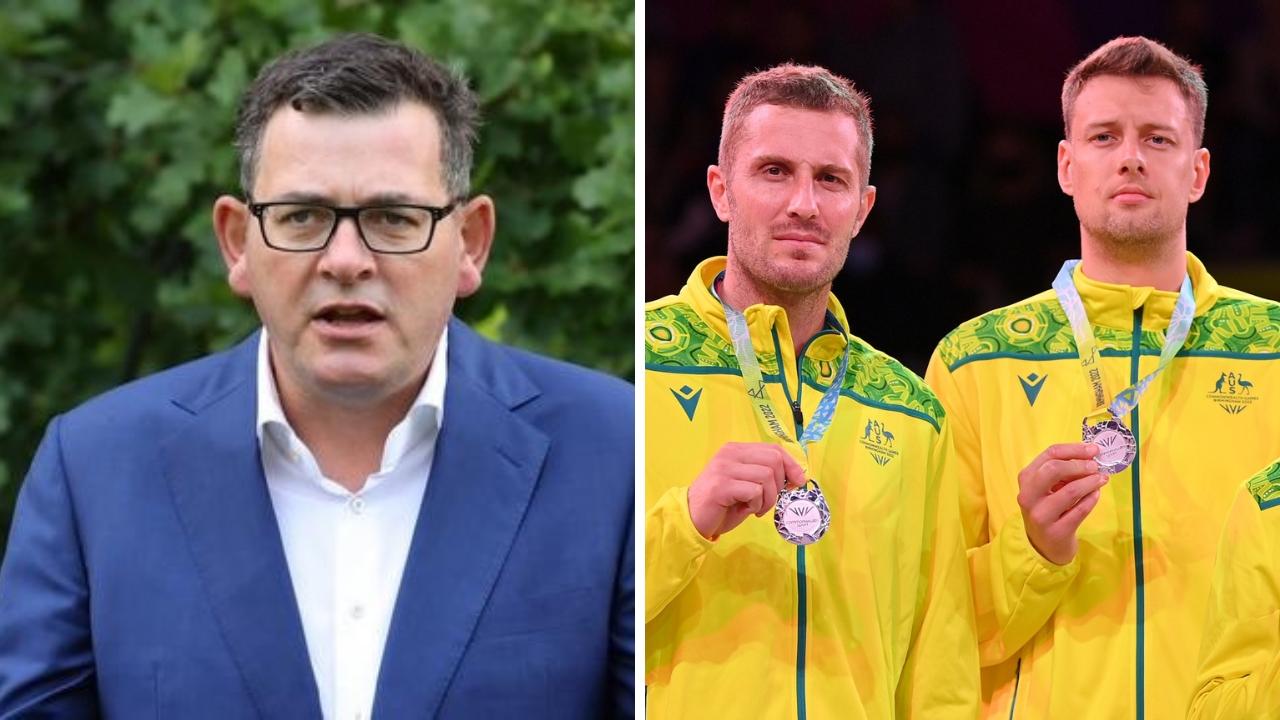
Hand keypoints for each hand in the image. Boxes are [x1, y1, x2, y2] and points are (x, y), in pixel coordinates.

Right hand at [687, 443, 806, 539]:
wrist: (692, 518)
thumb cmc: (722, 504)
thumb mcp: (747, 485)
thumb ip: (765, 476)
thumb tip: (796, 476)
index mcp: (737, 450)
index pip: (773, 448)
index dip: (791, 464)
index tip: (798, 481)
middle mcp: (730, 454)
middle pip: (773, 459)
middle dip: (779, 484)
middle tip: (769, 501)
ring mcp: (724, 468)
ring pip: (766, 476)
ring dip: (768, 498)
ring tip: (757, 509)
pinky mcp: (721, 486)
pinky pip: (754, 491)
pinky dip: (757, 504)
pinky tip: (747, 510)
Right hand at [1016, 443, 1109, 564]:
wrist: (1044, 545)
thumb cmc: (1049, 508)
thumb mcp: (1048, 488)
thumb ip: (1063, 472)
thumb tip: (1089, 456)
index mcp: (1026, 478)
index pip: (1049, 455)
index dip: (1074, 449)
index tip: (1093, 450)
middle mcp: (1028, 495)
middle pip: (1053, 469)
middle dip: (1079, 464)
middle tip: (1096, 466)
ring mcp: (1040, 515)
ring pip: (1069, 491)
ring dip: (1090, 482)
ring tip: (1102, 479)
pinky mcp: (1056, 531)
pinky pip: (1080, 510)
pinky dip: (1091, 499)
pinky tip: (1096, 494)